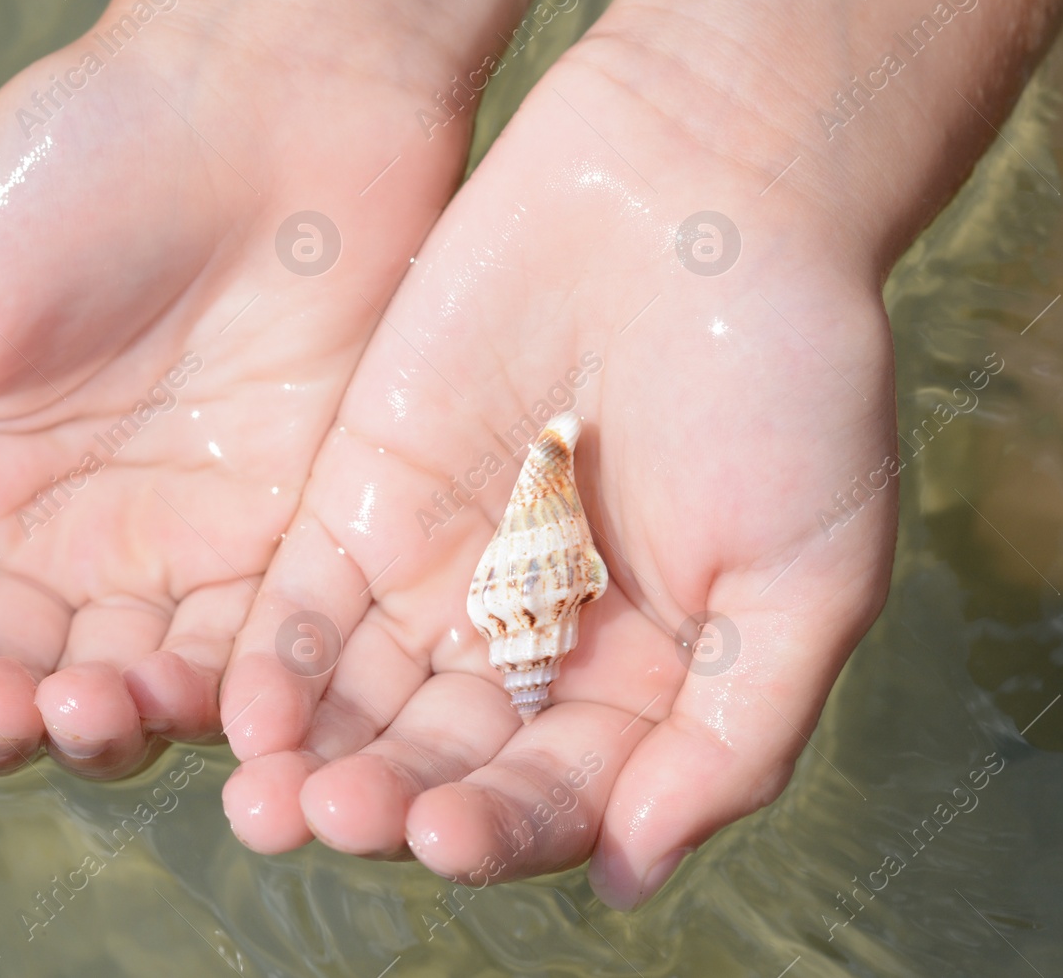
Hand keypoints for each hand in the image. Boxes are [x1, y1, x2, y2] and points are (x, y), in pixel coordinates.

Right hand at [0, 0, 561, 776]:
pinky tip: (205, 699)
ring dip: (106, 725)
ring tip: (99, 700)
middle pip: (22, 678)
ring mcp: (187, 544)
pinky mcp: (292, 539)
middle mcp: (71, 534)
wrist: (269, 109)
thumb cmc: (75, 168)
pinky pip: (253, 655)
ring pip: (136, 688)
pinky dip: (226, 700)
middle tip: (5, 701)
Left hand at [219, 0, 1062, 904]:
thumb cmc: (791, 379)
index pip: (558, 792)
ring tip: (270, 800)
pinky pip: (308, 600)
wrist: (705, 187)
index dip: (507, 829)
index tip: (451, 838)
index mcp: (642, 677)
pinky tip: (252, 705)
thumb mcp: (810, 575)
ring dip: (316, 757)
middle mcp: (536, 640)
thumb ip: (731, 733)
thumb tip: (627, 875)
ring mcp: (447, 566)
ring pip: (364, 699)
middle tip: (335, 823)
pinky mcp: (368, 491)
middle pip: (446, 759)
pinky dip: (280, 658)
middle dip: (390, 802)